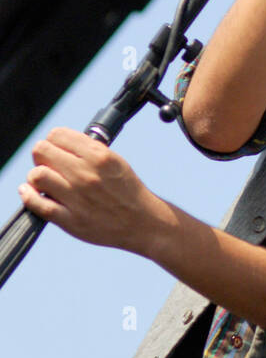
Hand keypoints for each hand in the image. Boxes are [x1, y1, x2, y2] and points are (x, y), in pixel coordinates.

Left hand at [18, 127, 164, 252]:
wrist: (144, 223)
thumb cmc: (128, 191)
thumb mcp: (115, 160)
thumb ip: (89, 150)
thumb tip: (60, 143)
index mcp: (99, 156)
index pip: (56, 135)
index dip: (53, 141)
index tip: (57, 149)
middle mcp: (86, 174)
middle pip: (41, 151)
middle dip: (42, 156)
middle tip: (49, 165)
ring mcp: (77, 198)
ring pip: (37, 176)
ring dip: (36, 177)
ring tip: (46, 182)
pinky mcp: (71, 220)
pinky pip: (38, 204)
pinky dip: (29, 196)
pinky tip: (32, 193)